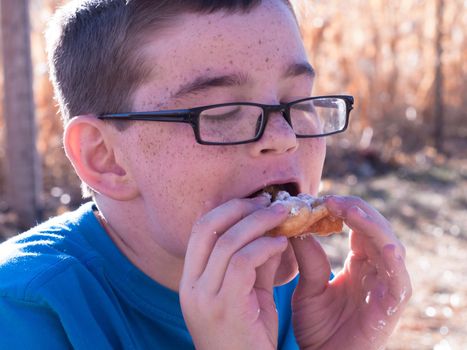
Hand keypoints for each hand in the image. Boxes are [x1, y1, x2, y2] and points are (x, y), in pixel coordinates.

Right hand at [179, 197, 289, 349]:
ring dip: (259, 222)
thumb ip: (254, 263)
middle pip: (207, 227)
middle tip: (270, 200)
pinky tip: (282, 244)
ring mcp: (204, 297)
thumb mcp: (248, 295)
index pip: (200, 230)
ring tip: (283, 215)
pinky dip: (265, 246)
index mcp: (192, 280)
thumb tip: (270, 231)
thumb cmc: (249, 338)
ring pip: (228, 242)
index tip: (255, 200)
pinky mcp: (225, 308)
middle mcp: (191, 286)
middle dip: (241, 207)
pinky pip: (244, 262)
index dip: (227, 208)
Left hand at [290, 195, 411, 349]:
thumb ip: (307, 258)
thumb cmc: (319, 328)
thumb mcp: (308, 288)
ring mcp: (387, 284)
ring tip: (347, 209)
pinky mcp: (394, 303)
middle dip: (355, 210)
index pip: (358, 226)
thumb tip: (297, 226)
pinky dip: (392, 257)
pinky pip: (398, 275)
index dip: (342, 210)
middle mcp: (377, 269)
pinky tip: (380, 242)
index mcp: (360, 263)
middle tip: (330, 199)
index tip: (319, 199)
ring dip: (370, 224)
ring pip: (389, 244)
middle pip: (375, 228)